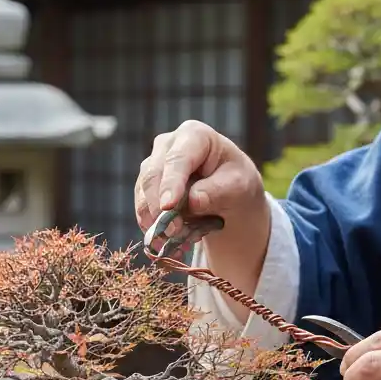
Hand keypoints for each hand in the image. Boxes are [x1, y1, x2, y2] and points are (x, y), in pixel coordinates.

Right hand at [135, 120, 266, 235]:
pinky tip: (169, 244)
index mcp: (194, 135)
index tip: (169, 206)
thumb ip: (217, 191)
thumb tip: (193, 201)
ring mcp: (153, 165)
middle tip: (173, 232)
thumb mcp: (238, 185)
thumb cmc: (235, 182)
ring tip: (177, 242)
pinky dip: (153, 229)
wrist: (227, 193)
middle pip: (153, 175)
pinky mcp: (146, 188)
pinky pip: (142, 209)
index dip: (171, 182)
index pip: (178, 158)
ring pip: (143, 194)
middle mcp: (167, 145)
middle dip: (160, 207)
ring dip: (156, 222)